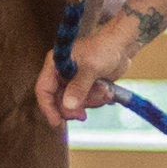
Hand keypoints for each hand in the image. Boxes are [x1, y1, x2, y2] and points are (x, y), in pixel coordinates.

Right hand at [35, 0, 149, 129]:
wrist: (123, 45)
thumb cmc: (105, 48)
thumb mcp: (91, 68)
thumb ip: (79, 87)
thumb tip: (68, 106)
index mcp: (55, 64)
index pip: (44, 89)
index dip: (48, 107)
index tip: (57, 122)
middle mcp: (61, 74)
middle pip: (58, 101)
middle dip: (74, 108)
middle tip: (85, 114)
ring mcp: (73, 81)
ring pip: (74, 104)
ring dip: (91, 102)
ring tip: (104, 91)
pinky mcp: (86, 87)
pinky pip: (87, 102)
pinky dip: (97, 100)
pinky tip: (107, 92)